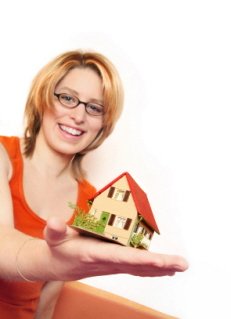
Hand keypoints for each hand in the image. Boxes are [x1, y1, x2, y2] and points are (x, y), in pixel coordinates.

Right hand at [44, 217, 187, 280]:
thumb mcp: (53, 238)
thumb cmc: (58, 249)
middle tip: (182, 264)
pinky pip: (136, 267)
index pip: (122, 258)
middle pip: (138, 265)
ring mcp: (112, 265)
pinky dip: (152, 269)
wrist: (56, 265)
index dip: (142, 260)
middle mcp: (107, 262)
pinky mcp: (114, 263)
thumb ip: (54, 230)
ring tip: (179, 266)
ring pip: (140, 268)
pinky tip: (164, 269)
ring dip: (160, 268)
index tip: (161, 261)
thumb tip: (53, 223)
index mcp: (95, 254)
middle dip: (161, 265)